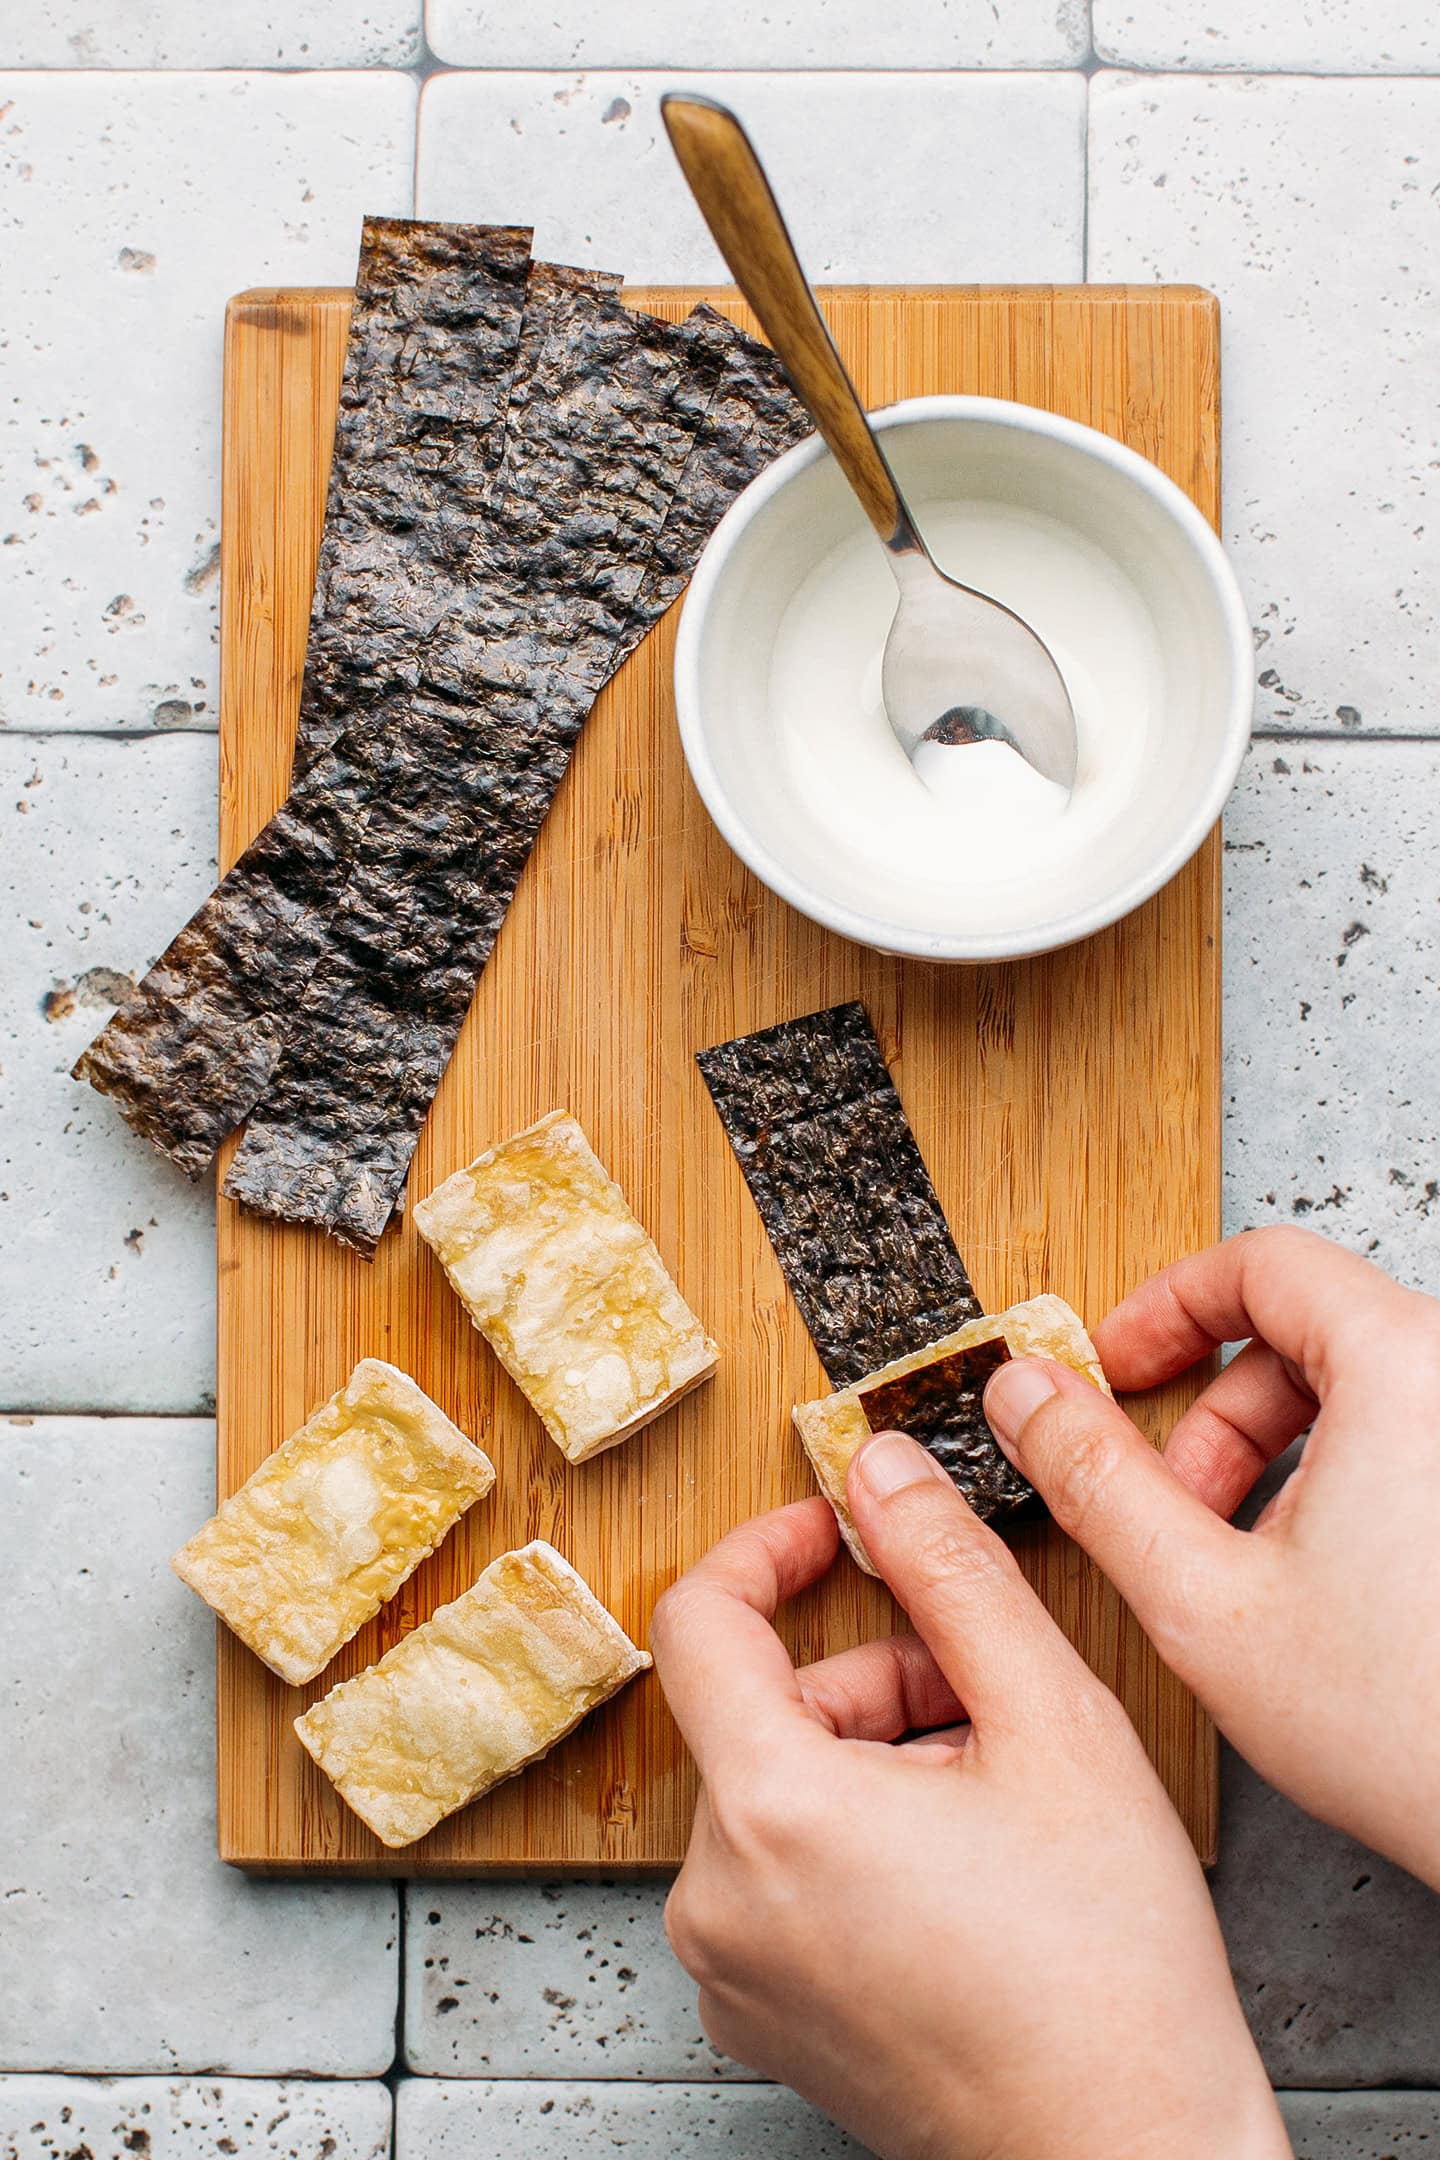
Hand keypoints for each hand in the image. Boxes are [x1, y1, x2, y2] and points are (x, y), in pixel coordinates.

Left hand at [650, 1466, 1286, 2159]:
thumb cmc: (1105, 1970)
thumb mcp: (1050, 1725)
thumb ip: (951, 1575)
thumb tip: (881, 1472)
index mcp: (770, 1812)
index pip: (699, 1621)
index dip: (765, 1549)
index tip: (831, 1529)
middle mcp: (718, 1897)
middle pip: (762, 1713)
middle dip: (874, 1679)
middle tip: (989, 1704)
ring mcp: (733, 1970)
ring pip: (777, 1792)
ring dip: (875, 1759)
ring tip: (994, 1800)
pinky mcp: (762, 2015)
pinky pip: (779, 1873)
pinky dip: (853, 1837)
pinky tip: (960, 1871)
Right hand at [982, 1225, 1439, 1887]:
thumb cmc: (1412, 1730)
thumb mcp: (1205, 1600)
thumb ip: (1096, 1480)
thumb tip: (1026, 1398)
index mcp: (1404, 1367)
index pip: (1263, 1262)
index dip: (1165, 1307)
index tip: (1114, 1368)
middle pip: (1307, 1329)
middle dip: (1215, 1413)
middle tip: (1168, 1499)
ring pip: (1360, 1391)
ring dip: (1273, 1458)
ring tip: (1240, 1563)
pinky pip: (1409, 1441)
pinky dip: (1344, 1485)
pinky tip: (1317, 1586)